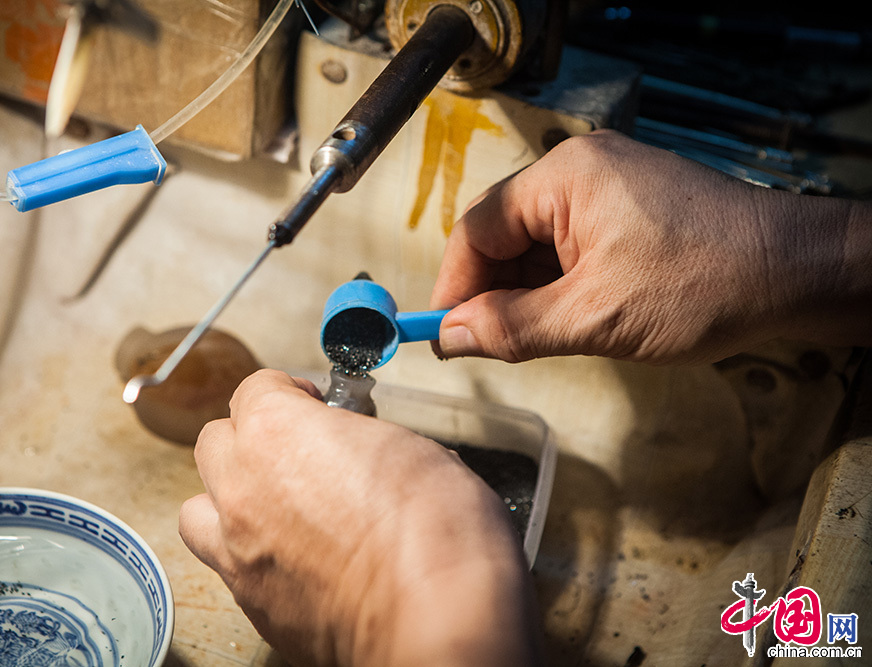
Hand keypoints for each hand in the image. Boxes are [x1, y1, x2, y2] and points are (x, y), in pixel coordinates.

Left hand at [180, 370, 538, 666]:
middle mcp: (243, 486)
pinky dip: (246, 552)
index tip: (309, 402)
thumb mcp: (415, 449)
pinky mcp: (251, 602)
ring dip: (229, 496)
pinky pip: (224, 564)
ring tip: (273, 504)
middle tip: (296, 448)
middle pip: (217, 441)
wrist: (438, 622)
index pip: (256, 388)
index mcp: (278, 432)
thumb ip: (364, 439)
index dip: (287, 391)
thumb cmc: (437, 535)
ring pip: (201, 506)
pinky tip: (290, 556)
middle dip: (252, 437)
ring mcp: (238, 549)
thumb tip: (362, 450)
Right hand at [431, 130, 868, 364]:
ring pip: (537, 245)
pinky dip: (559, 285)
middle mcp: (579, 171)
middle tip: (488, 346)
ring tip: (536, 340)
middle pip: (504, 234)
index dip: (454, 285)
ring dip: (527, 294)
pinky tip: (567, 319)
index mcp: (564, 178)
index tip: (442, 333)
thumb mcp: (594, 318)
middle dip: (492, 293)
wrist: (799, 274)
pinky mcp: (629, 209)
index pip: (478, 229)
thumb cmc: (704, 285)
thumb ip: (512, 327)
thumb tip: (450, 335)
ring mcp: (607, 187)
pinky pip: (570, 246)